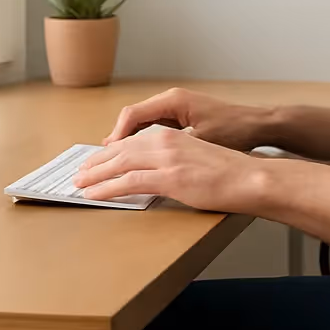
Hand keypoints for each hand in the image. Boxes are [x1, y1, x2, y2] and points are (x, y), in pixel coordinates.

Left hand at [73, 127, 259, 209]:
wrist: (250, 178)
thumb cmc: (231, 172)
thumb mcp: (198, 156)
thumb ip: (175, 159)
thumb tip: (157, 172)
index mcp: (173, 135)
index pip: (133, 140)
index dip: (111, 150)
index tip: (97, 159)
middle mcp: (166, 142)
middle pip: (121, 149)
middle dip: (97, 161)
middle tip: (81, 172)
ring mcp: (167, 159)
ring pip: (119, 163)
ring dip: (95, 174)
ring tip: (80, 184)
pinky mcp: (169, 178)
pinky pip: (128, 182)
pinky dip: (106, 188)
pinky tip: (94, 194)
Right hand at [103, 87, 269, 148]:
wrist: (259, 125)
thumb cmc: (235, 130)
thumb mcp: (200, 142)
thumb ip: (171, 149)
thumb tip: (143, 160)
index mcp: (173, 101)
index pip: (133, 115)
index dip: (117, 136)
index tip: (106, 155)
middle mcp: (172, 100)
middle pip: (133, 118)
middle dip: (116, 139)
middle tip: (101, 159)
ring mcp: (177, 107)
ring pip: (142, 123)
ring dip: (127, 140)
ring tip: (111, 160)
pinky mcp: (182, 117)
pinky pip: (153, 126)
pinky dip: (142, 140)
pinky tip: (134, 155)